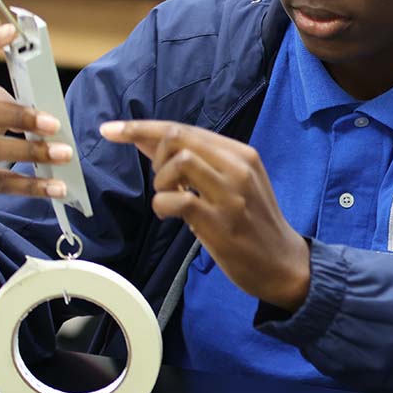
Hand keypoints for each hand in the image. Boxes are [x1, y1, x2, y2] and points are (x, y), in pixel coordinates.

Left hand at [99, 120, 309, 310]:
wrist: (282, 264)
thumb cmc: (251, 223)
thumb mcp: (230, 183)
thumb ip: (194, 162)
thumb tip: (145, 140)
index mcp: (240, 153)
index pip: (184, 128)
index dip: (141, 128)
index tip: (110, 130)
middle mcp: (238, 166)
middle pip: (178, 137)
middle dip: (153, 155)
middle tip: (162, 183)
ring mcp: (231, 194)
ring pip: (180, 161)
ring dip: (161, 181)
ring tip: (169, 200)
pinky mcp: (222, 221)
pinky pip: (178, 200)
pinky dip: (162, 206)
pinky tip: (169, 215)